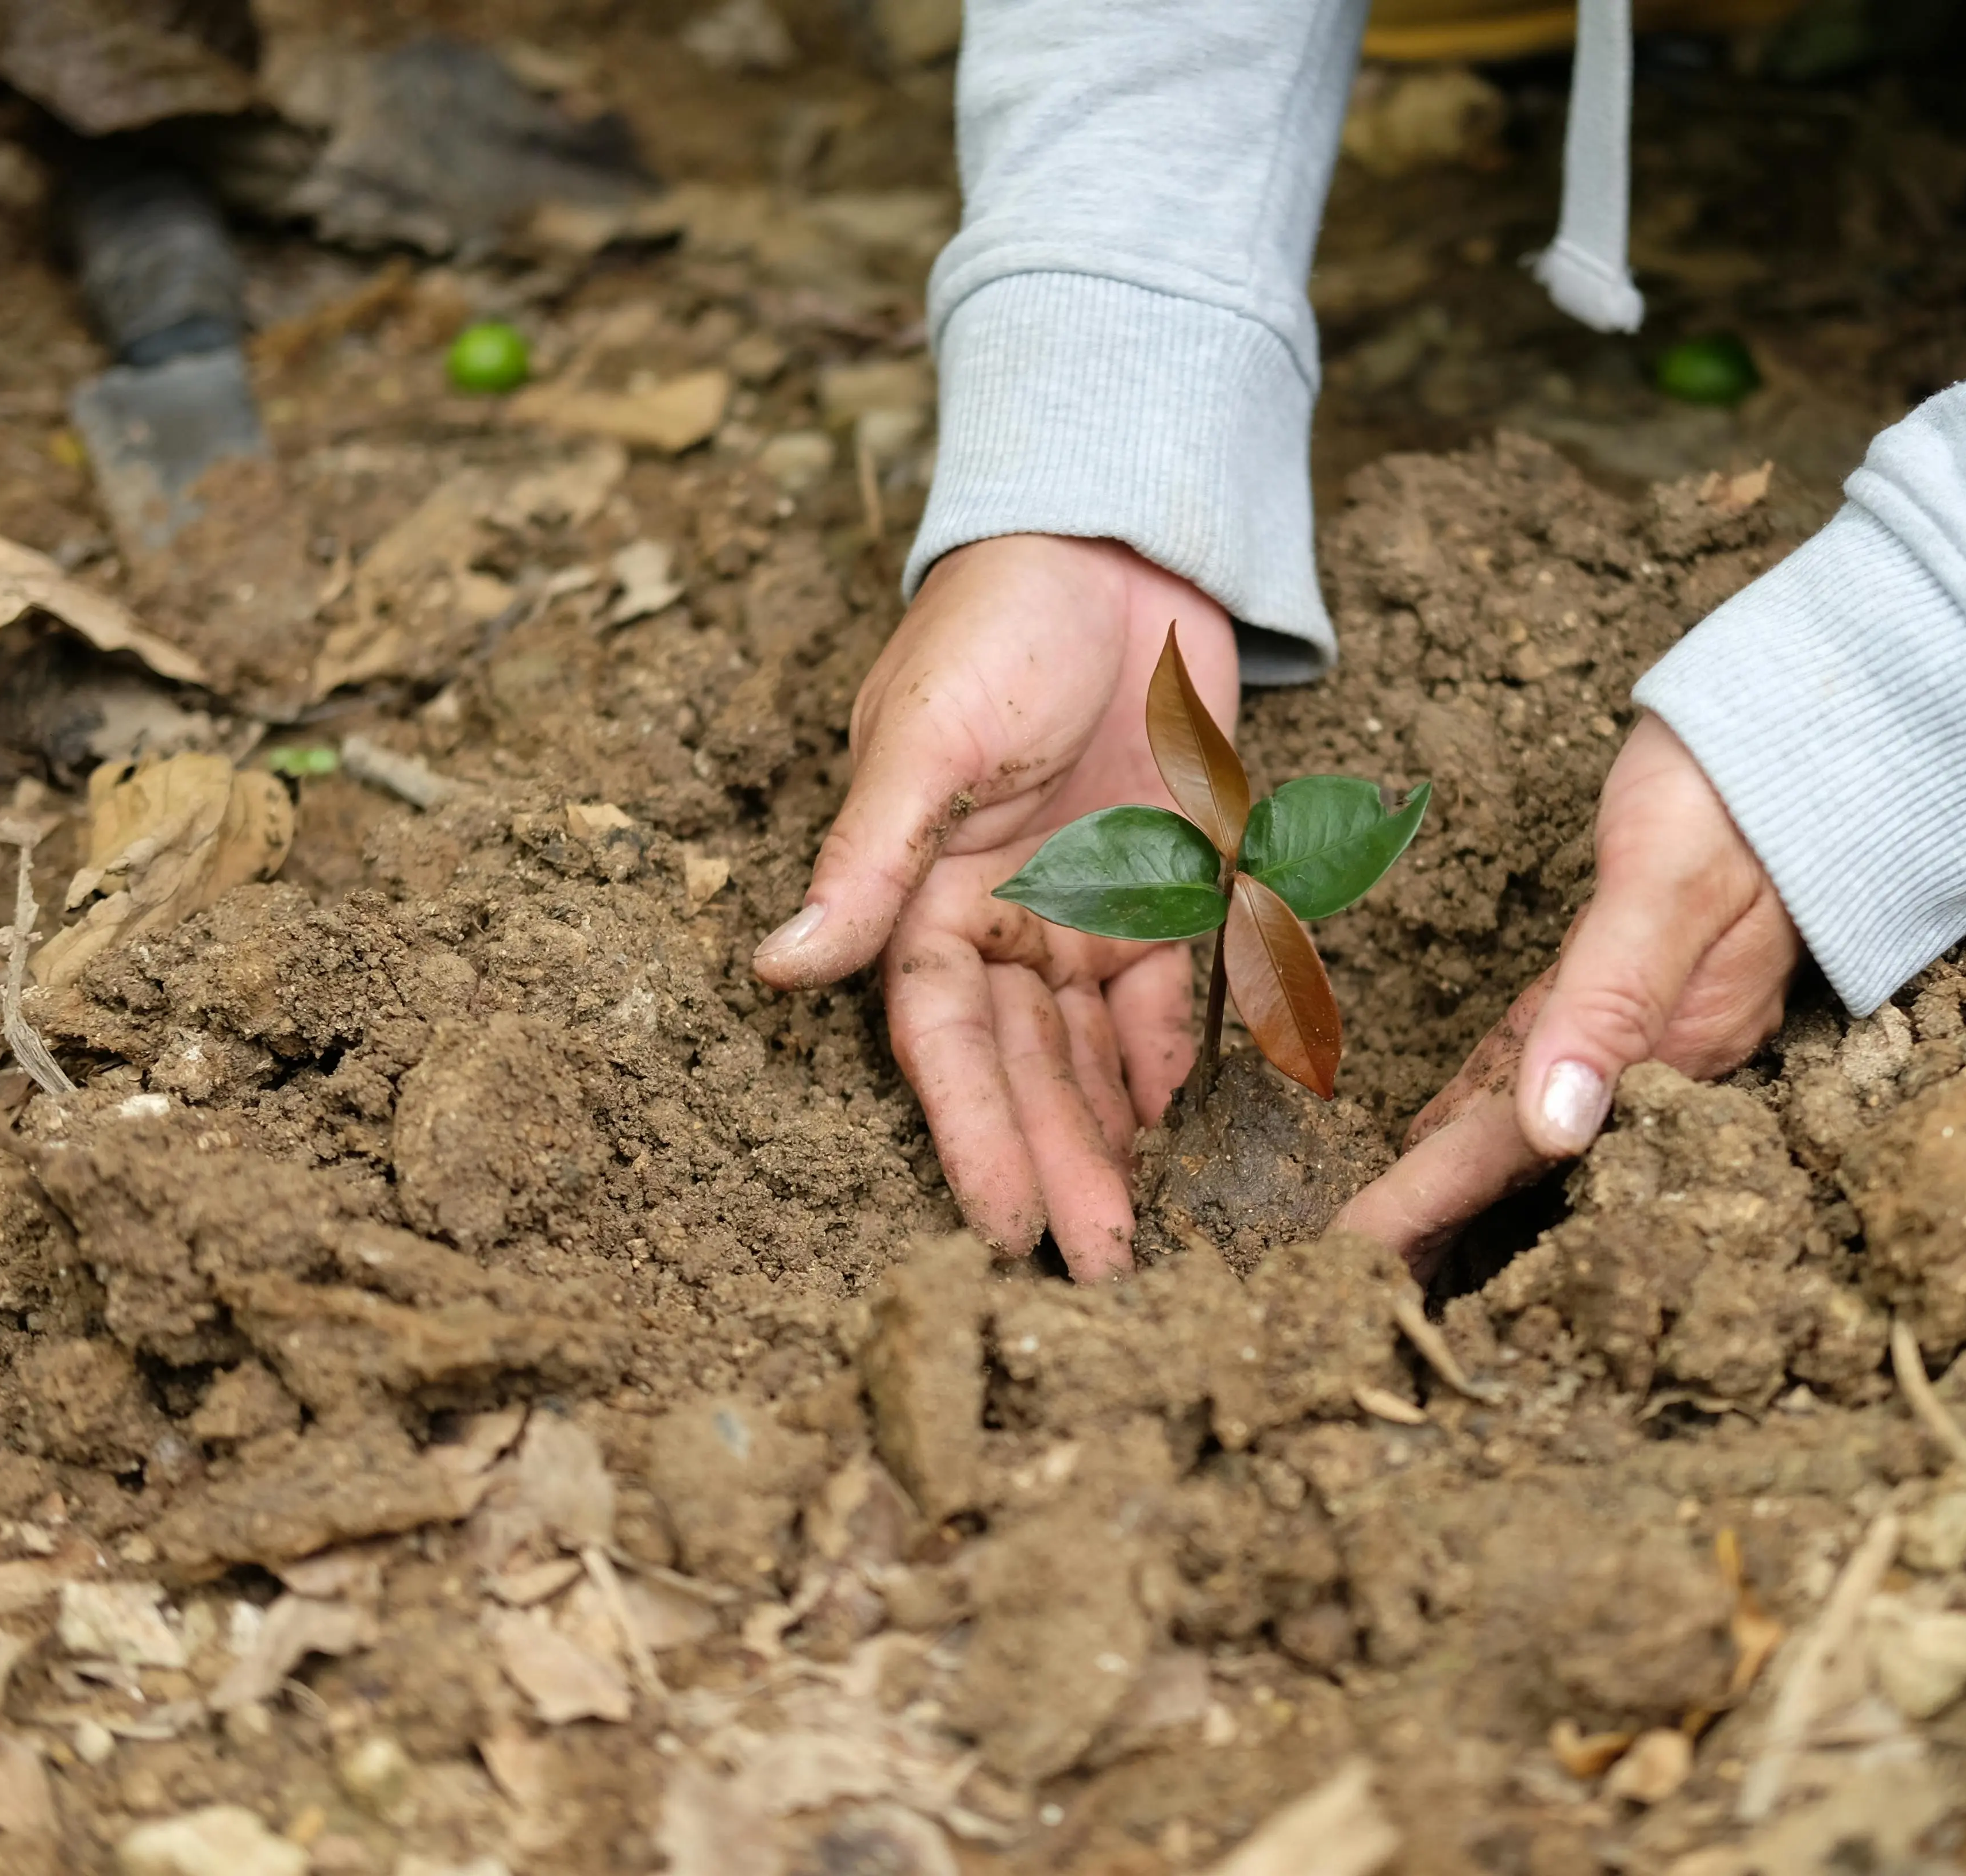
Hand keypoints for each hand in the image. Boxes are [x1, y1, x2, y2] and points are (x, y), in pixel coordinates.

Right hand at [751, 534, 1237, 1279]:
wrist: (1114, 546)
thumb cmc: (999, 625)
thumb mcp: (928, 736)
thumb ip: (869, 860)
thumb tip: (777, 966)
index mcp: (925, 896)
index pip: (943, 1043)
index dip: (972, 1136)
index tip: (1004, 1229)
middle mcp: (1001, 922)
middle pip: (1026, 1069)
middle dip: (1058, 1166)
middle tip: (1097, 1273)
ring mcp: (1087, 913)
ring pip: (1096, 1054)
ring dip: (1115, 1139)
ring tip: (1140, 1236)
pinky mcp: (1168, 891)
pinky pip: (1171, 997)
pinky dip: (1177, 1059)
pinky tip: (1188, 1127)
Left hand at [1334, 717, 1800, 1274]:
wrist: (1816, 734)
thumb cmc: (1733, 798)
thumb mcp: (1667, 889)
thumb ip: (1612, 1003)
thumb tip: (1555, 1128)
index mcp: (1660, 1055)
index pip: (1515, 1151)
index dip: (1426, 1208)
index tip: (1349, 1261)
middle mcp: (1654, 1061)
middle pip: (1515, 1162)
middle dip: (1433, 1223)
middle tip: (1347, 1285)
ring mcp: (1648, 1026)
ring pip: (1522, 1119)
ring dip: (1453, 1176)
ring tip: (1384, 1233)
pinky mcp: (1631, 985)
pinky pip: (1539, 1061)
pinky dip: (1484, 1101)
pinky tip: (1443, 1127)